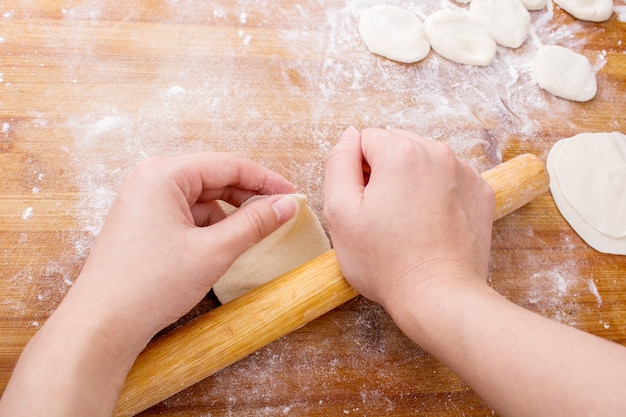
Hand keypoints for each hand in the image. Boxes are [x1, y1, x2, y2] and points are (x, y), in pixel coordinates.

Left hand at [0, 152, 297, 416]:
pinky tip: (227, 243)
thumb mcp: (213, 251)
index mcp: (164, 174)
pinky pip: (187, 213)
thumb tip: (286, 204)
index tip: (293, 195)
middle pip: (214, 178)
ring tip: (256, 231)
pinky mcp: (144, 222)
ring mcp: (144, 200)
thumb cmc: (151, 285)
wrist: (102, 324)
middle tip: (281, 213)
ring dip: (230, 213)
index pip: (228, 165)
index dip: (266, 180)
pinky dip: (211, 226)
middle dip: (248, 196)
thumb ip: (254, 223)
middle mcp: (151, 179)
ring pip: (202, 198)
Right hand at [324, 127, 494, 307]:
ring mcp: (464, 171)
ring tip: (408, 221)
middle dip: (385, 172)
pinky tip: (430, 223)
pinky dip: (436, 193)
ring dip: (411, 181)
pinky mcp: (481, 192)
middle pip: (396, 145)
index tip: (363, 203)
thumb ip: (338, 162)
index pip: (365, 139)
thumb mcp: (340, 212)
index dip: (356, 171)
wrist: (439, 296)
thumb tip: (349, 135)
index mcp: (400, 152)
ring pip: (423, 161)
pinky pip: (448, 178)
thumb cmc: (386, 262)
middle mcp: (437, 152)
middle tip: (383, 214)